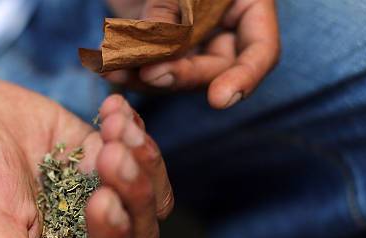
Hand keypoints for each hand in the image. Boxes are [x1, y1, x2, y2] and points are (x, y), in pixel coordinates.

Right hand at [0, 79, 172, 237]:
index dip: (115, 237)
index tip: (100, 198)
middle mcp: (86, 235)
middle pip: (141, 229)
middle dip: (135, 190)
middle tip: (110, 152)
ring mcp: (99, 192)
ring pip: (150, 190)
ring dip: (143, 158)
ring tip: (114, 126)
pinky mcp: (102, 155)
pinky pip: (139, 149)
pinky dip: (134, 129)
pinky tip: (111, 109)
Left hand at [105, 0, 279, 108]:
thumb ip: (169, 12)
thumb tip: (157, 56)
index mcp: (248, 4)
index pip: (260, 51)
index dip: (244, 79)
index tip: (218, 100)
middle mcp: (224, 26)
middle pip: (213, 68)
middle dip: (179, 74)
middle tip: (148, 73)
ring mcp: (191, 38)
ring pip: (177, 74)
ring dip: (145, 78)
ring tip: (114, 71)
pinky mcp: (159, 46)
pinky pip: (149, 67)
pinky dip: (127, 70)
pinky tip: (105, 67)